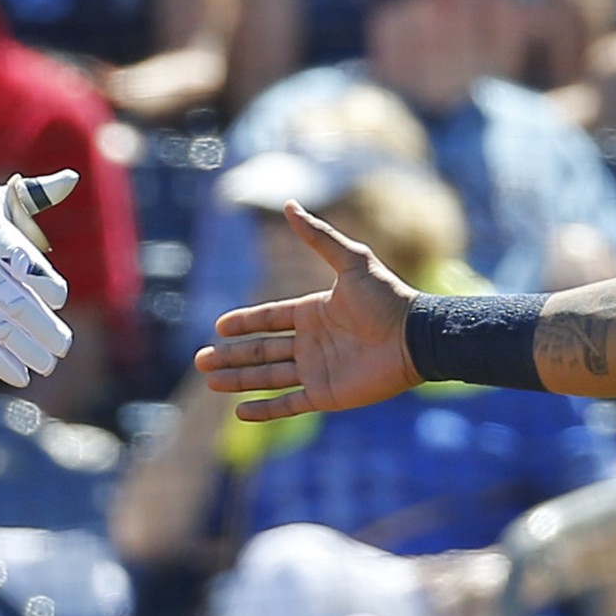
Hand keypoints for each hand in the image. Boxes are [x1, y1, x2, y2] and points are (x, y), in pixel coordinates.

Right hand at [195, 205, 419, 423]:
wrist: (415, 337)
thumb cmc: (387, 298)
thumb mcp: (351, 261)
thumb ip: (318, 236)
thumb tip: (289, 203)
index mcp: (314, 312)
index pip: (269, 319)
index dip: (244, 323)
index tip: (219, 326)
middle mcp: (312, 342)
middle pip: (262, 350)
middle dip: (230, 355)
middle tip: (200, 360)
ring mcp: (318, 370)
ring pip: (269, 377)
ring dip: (238, 380)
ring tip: (210, 381)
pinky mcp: (327, 395)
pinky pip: (290, 405)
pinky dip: (266, 410)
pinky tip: (240, 412)